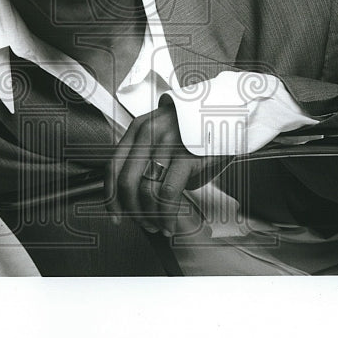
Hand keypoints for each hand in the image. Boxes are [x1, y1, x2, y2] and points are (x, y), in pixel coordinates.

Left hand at [105, 97, 229, 236]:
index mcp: (138, 129)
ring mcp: (166, 144)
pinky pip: (168, 192)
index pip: (114, 166)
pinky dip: (166, 214)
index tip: (116, 214)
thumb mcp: (165, 136)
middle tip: (143, 224)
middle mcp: (148, 134)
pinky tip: (170, 221)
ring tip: (159, 225)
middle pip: (126, 182)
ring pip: (146, 190)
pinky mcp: (186, 155)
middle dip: (132, 211)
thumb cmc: (196, 129)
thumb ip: (150, 160)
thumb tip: (142, 198)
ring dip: (150, 216)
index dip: (111, 196)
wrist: (225, 112)